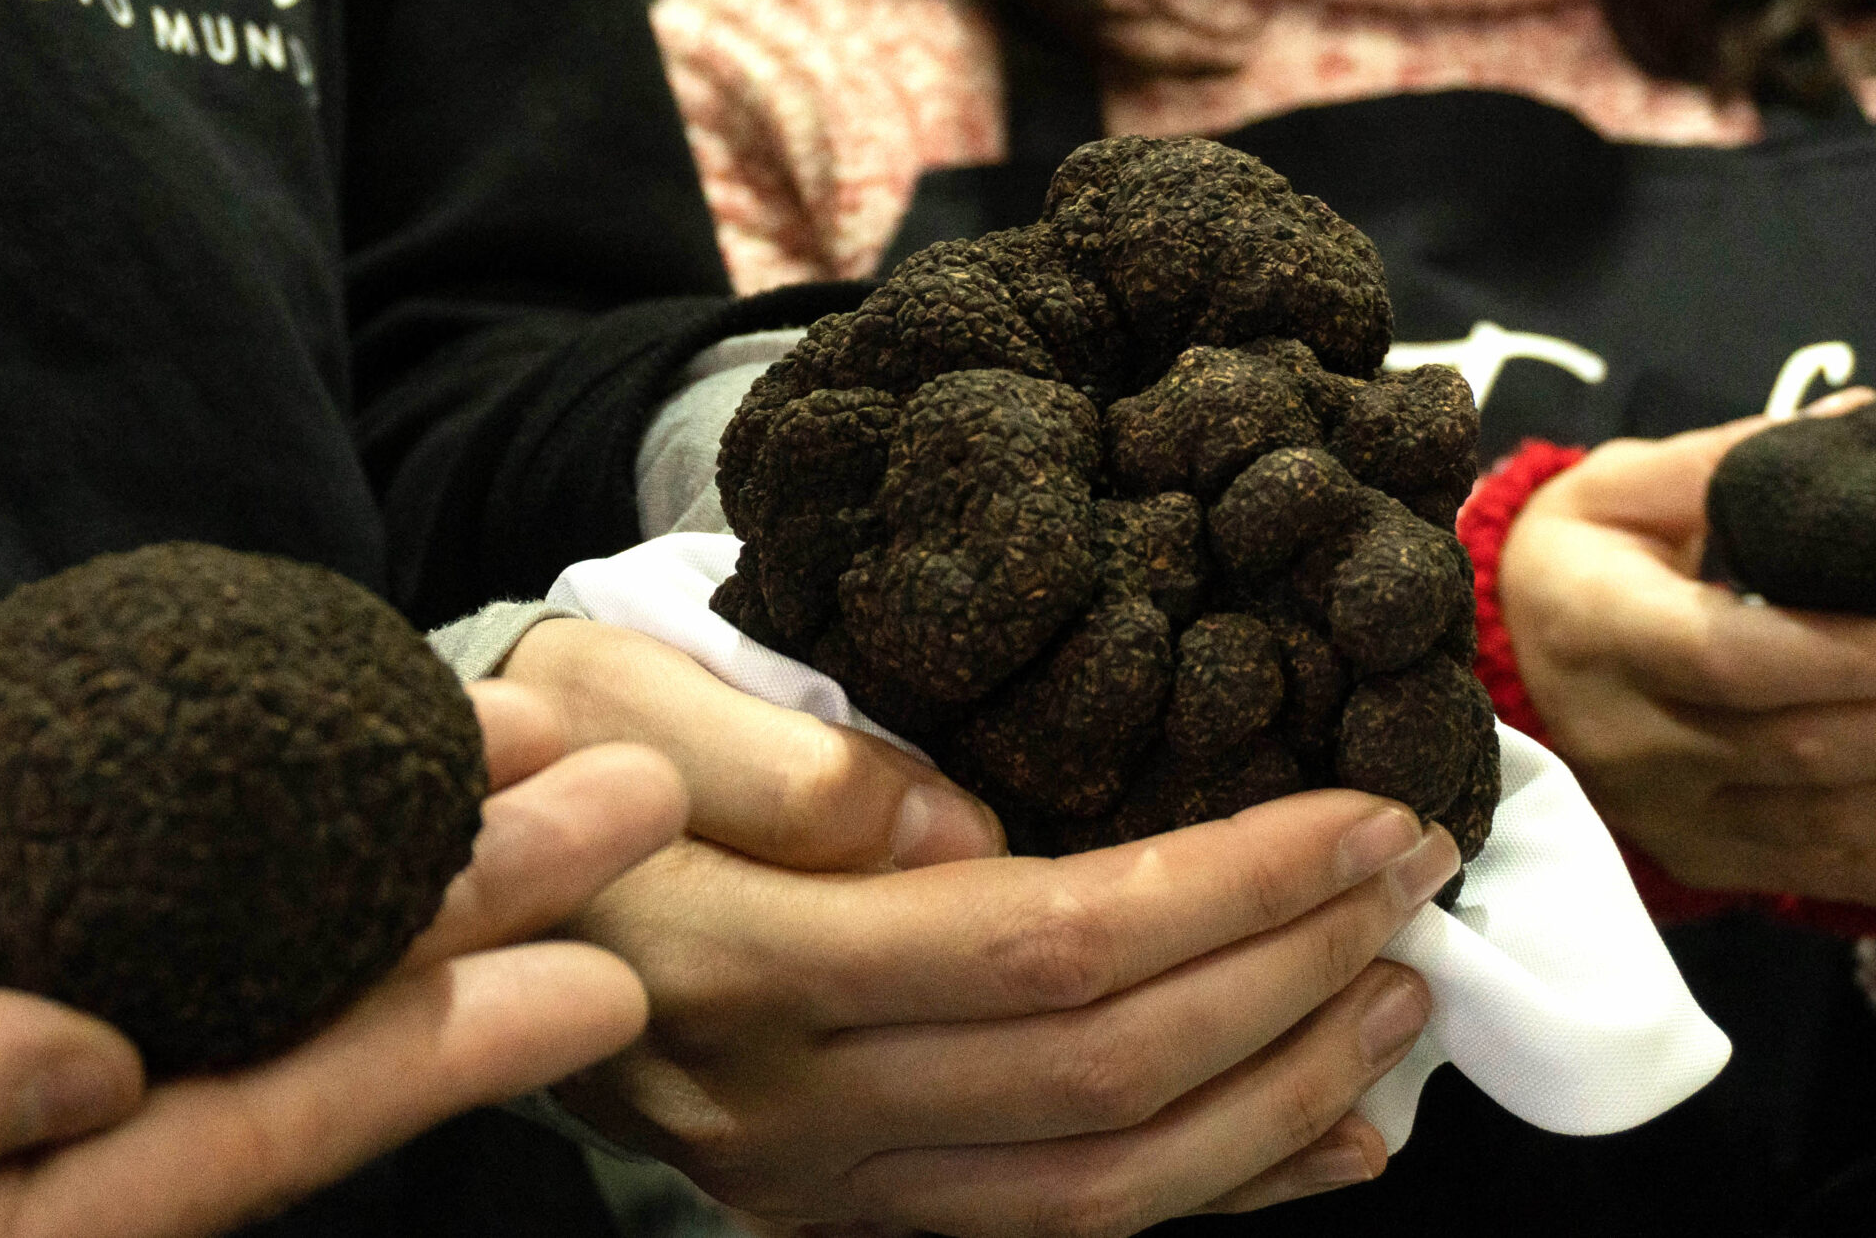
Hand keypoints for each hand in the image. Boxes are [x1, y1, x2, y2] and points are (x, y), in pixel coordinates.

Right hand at [0, 683, 685, 1237]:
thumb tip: (90, 1071)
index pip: (190, 1173)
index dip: (400, 1077)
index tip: (588, 975)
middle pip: (231, 1053)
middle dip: (435, 940)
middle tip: (624, 810)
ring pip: (167, 947)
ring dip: (338, 853)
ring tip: (512, 747)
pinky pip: (52, 862)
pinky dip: (182, 799)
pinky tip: (294, 731)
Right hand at [505, 620, 1452, 1236]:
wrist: (462, 875)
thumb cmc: (557, 750)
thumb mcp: (618, 692)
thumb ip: (777, 761)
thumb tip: (958, 830)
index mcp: (740, 960)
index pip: (1034, 948)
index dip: (1223, 891)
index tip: (1360, 815)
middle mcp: (784, 1108)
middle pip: (1093, 1080)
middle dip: (1284, 980)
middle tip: (1413, 879)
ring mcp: (812, 1184)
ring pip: (1093, 1192)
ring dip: (1275, 1101)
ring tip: (1398, 1001)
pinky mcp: (839, 1208)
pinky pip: (1051, 1232)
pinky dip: (1209, 1194)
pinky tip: (1322, 1143)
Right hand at [1501, 394, 1875, 904]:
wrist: (1513, 652)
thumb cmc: (1584, 555)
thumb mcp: (1622, 486)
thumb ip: (1728, 460)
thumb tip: (1860, 422)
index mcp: (1598, 634)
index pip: (1733, 658)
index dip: (1852, 650)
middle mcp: (1624, 741)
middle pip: (1802, 747)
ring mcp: (1663, 815)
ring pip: (1830, 824)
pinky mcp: (1702, 858)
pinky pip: (1828, 872)